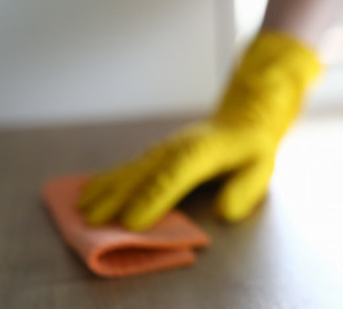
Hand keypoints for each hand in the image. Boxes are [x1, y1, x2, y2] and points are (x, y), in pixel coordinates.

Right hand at [79, 32, 320, 229]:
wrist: (240, 120)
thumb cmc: (250, 150)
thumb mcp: (261, 167)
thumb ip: (246, 189)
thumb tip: (225, 210)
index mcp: (205, 151)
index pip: (176, 174)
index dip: (154, 197)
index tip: (132, 222)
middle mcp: (177, 148)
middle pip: (144, 173)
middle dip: (117, 198)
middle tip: (92, 222)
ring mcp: (163, 150)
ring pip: (130, 170)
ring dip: (105, 190)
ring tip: (81, 210)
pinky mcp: (155, 154)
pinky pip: (127, 168)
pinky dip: (105, 180)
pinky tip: (87, 192)